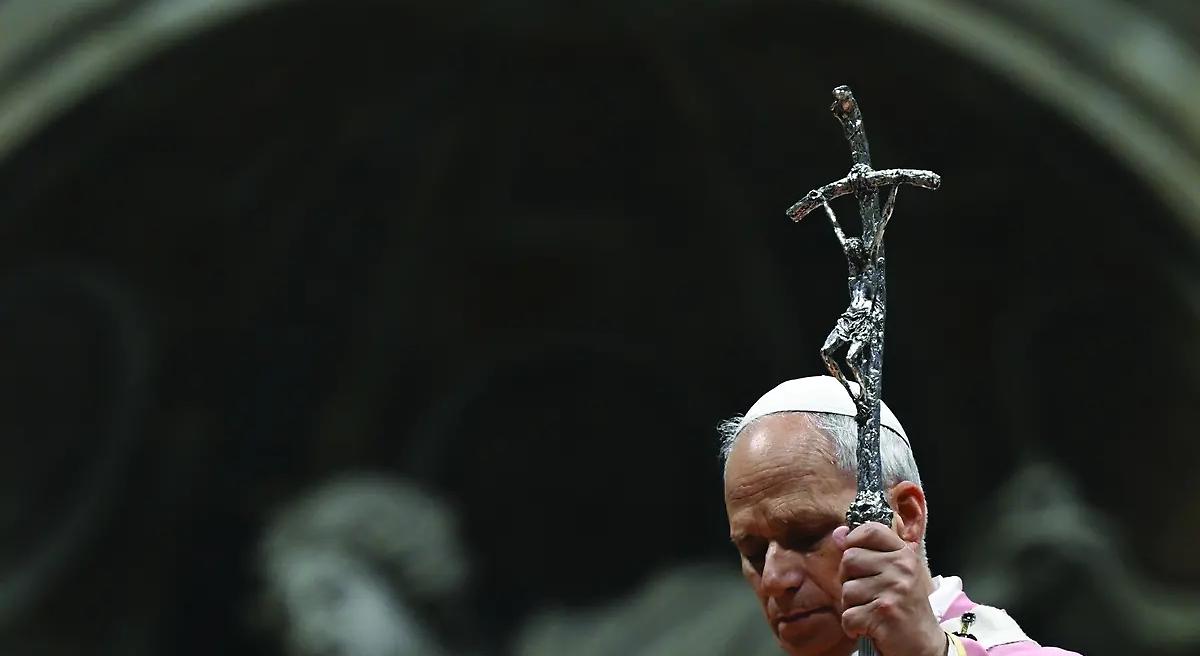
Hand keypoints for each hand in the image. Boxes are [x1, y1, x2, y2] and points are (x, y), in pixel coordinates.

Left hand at [833, 523, 944, 655]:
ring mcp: (894, 589)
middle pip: (849, 559)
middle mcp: (901, 568)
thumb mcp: (894, 574)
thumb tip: (838, 533)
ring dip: (852, 606)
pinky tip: (869, 627)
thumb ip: (867, 552)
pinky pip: (848, 615)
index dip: (854, 540)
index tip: (856, 558)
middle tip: (867, 595)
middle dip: (849, 580)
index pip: (870, 530)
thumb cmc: (903, 607)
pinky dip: (852, 627)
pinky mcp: (884, 613)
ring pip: (846, 589)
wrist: (923, 645)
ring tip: (871, 611)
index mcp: (904, 554)